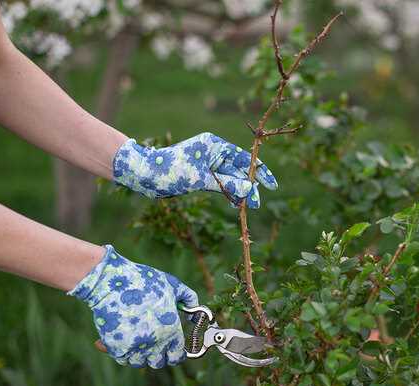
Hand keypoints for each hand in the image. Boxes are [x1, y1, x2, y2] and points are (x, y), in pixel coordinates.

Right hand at [68, 245, 197, 367]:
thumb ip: (188, 298)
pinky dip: (123, 353)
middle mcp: (155, 343)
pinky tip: (124, 338)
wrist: (111, 282)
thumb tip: (195, 314)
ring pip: (140, 362)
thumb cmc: (143, 281)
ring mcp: (135, 347)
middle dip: (158, 354)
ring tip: (138, 339)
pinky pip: (123, 359)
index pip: (177, 355)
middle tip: (154, 342)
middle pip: (158, 362)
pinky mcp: (116, 348)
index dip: (175, 353)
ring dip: (140, 354)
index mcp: (171, 330)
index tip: (172, 348)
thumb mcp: (173, 285)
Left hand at [112, 132, 277, 207]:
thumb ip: (228, 183)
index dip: (260, 172)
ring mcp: (208, 163)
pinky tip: (234, 203)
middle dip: (249, 186)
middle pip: (240, 169)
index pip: (245, 158)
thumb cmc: (172, 171)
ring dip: (239, 192)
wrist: (146, 176)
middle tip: (256, 205)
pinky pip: (221, 183)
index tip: (272, 186)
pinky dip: (228, 192)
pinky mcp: (201, 174)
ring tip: (246, 207)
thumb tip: (250, 189)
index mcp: (215, 144)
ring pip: (231, 178)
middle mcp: (214, 152)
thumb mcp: (202, 179)